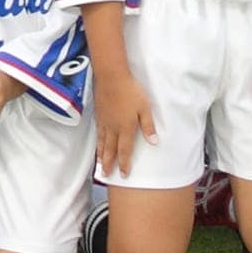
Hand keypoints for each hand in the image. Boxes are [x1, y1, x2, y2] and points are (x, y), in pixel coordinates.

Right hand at [90, 63, 157, 180]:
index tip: (123, 174)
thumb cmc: (130, 91)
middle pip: (110, 150)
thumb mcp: (145, 108)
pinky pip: (98, 133)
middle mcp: (113, 128)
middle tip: (105, 175)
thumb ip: (148, 126)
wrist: (111, 77)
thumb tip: (154, 142)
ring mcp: (104, 122)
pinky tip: (98, 144)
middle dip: (109, 164)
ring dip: (101, 156)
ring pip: (102, 143)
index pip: (125, 150)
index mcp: (126, 128)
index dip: (124, 164)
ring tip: (100, 165)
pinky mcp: (99, 114)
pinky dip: (98, 142)